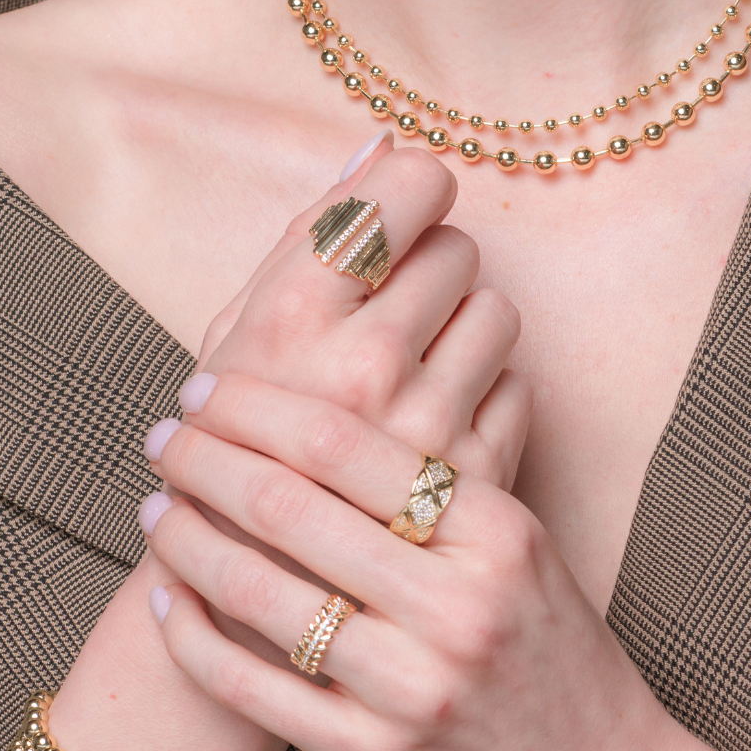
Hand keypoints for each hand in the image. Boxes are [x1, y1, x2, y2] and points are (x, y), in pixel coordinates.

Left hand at [142, 376, 750, 750]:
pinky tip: (166, 601)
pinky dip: (195, 638)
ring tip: (154, 509)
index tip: (205, 390)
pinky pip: (257, 687)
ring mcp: (413, 687)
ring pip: (262, 592)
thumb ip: (435, 487)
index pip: (345, 442)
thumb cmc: (553, 654)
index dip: (255, 407)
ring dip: (187, 540)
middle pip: (291, 505)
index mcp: (495, 530)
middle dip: (205, 460)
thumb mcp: (520, 548)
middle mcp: (456, 602)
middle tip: (162, 438)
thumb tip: (314, 415)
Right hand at [147, 146, 529, 663]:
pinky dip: (487, 390)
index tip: (400, 212)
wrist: (257, 604)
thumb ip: (304, 240)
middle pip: (457, 248)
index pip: (405, 190)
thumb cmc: (231, 452)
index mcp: (291, 321)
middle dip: (430, 264)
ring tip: (417, 362)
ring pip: (498, 311)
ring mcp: (428, 430)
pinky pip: (519, 383)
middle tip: (394, 304)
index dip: (411, 190)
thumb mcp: (237, 340)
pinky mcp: (477, 482)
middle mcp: (364, 368)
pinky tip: (438, 420)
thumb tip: (378, 147)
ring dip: (465, 324)